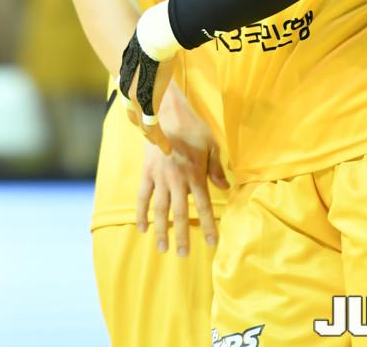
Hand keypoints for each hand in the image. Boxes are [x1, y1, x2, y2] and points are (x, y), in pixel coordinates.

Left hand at [119, 30, 174, 153]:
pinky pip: (153, 128)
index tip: (142, 117)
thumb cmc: (152, 38)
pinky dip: (160, 140)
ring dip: (151, 136)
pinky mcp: (148, 105)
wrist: (152, 40)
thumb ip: (148, 55)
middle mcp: (127, 92)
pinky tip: (167, 147)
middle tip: (150, 136)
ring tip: (159, 144)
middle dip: (141, 126)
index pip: (128, 100)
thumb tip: (155, 43)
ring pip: (142, 125)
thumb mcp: (146, 50)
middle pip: (132, 116)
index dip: (136, 110)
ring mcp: (136, 100)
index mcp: (126, 79)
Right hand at [136, 86, 228, 253]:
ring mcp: (160, 177)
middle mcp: (177, 180)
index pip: (203, 206)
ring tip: (162, 248)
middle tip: (183, 255)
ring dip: (161, 230)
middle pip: (180, 213)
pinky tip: (142, 228)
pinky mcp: (147, 172)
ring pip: (160, 209)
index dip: (207, 225)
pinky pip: (142, 197)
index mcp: (195, 174)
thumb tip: (225, 188)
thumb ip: (216, 168)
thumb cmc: (193, 128)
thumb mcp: (211, 145)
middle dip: (182, 235)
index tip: (211, 243)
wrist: (166, 112)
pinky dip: (141, 213)